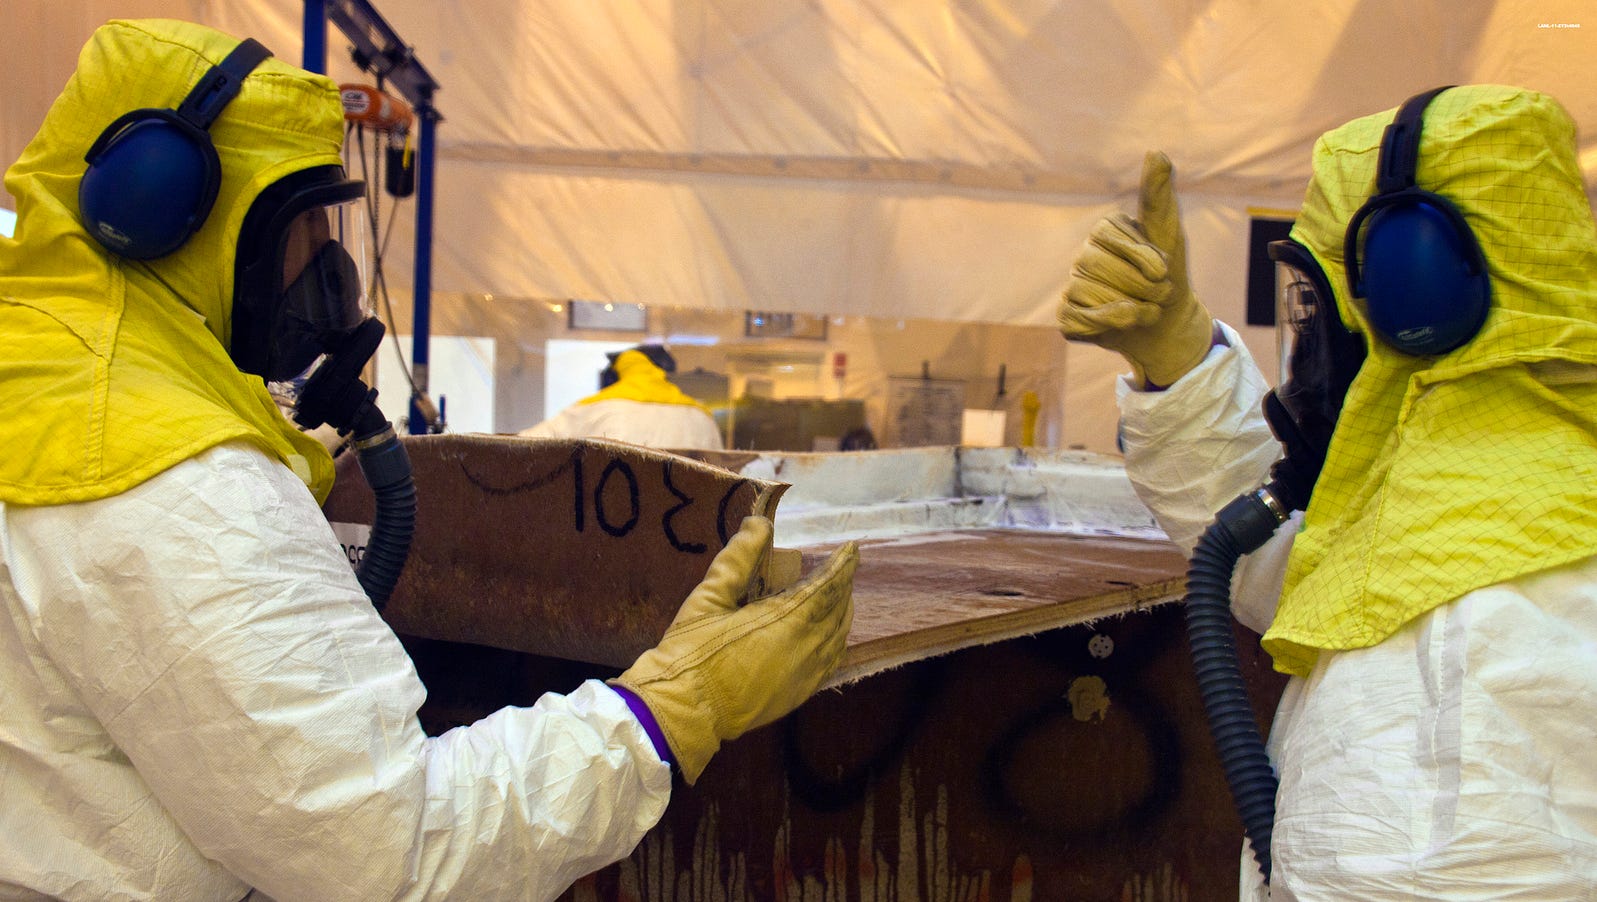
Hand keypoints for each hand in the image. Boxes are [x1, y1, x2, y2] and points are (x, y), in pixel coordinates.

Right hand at [611, 516, 856, 782]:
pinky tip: (828, 634)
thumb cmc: (692, 651)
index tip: (852, 548)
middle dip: (843, 586)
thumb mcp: (709, 597)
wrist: (684, 710)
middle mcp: (804, 648)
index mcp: (784, 621)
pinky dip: (835, 641)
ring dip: (841, 613)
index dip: (843, 565)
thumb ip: (737, 558)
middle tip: (842, 567)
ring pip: (838, 637)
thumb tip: (759, 523)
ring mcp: (805, 675)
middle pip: (838, 611)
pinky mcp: (798, 694)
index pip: (827, 586)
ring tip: (837, 595)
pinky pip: (831, 663)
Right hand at [1058, 151, 1213, 388]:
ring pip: (1090, 296)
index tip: (1164, 270)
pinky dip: (1105, 326)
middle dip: (1140, 287)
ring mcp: (1073, 287)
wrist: (1169, 323)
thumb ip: (1158, 195)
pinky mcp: (1069, 318)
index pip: (1106, 236)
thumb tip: (1157, 151)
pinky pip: (1077, 321)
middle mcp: (1084, 256)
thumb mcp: (1168, 233)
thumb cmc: (1168, 274)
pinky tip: (1123, 324)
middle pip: (1098, 268)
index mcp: (1104, 230)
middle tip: (1162, 295)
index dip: (1138, 257)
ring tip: (1147, 312)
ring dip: (1130, 311)